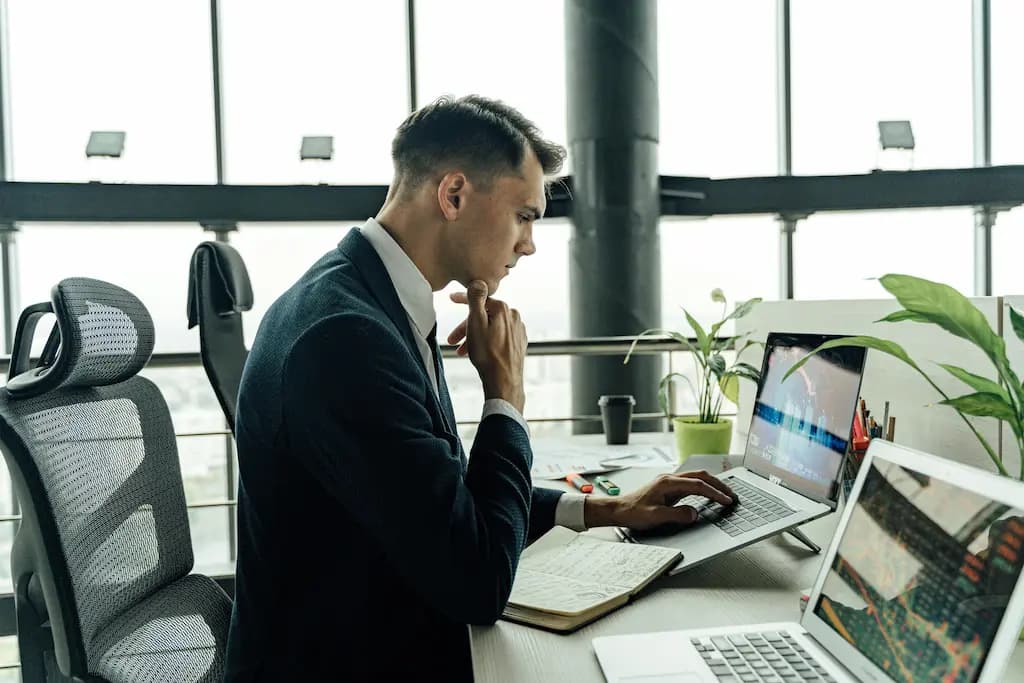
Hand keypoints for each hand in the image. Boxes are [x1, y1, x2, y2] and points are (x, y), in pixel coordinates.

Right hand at [448, 281, 526, 412]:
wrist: (504, 381)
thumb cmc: (488, 355)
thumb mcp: (475, 323)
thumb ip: (476, 299)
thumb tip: (478, 281)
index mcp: (503, 309)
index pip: (479, 298)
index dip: (462, 299)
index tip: (451, 299)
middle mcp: (514, 316)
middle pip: (484, 316)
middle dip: (465, 327)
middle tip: (451, 340)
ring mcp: (518, 330)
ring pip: (490, 328)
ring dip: (474, 337)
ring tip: (462, 351)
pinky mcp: (518, 343)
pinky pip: (498, 337)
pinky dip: (486, 342)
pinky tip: (478, 352)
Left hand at [583, 470, 734, 530]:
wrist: (617, 509)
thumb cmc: (632, 512)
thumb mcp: (655, 517)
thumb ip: (676, 515)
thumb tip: (694, 514)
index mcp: (667, 483)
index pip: (698, 485)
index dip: (715, 493)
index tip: (727, 500)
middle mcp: (669, 479)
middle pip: (700, 476)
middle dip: (718, 484)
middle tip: (732, 494)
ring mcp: (668, 482)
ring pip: (696, 478)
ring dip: (711, 484)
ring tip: (724, 494)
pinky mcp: (667, 487)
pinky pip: (690, 484)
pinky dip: (703, 487)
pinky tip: (707, 495)